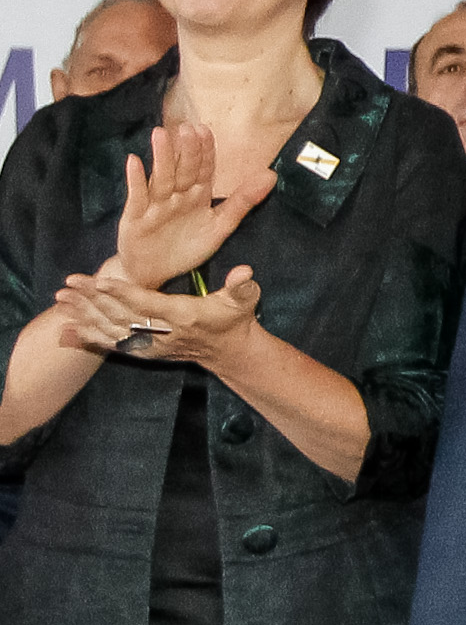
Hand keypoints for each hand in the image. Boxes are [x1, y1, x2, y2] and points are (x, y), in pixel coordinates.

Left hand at [53, 266, 262, 369]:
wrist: (229, 352)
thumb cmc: (234, 319)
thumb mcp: (245, 300)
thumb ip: (242, 286)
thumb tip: (244, 272)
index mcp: (185, 317)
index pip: (149, 304)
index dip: (124, 293)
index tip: (100, 280)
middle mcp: (164, 333)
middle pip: (122, 316)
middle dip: (93, 300)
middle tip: (68, 283)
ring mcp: (152, 346)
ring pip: (112, 330)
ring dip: (85, 315)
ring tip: (61, 299)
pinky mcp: (145, 352)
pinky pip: (113, 344)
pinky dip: (90, 336)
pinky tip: (69, 327)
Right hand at [112, 123, 271, 290]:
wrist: (153, 272)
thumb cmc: (187, 247)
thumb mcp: (221, 226)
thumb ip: (243, 201)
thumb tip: (271, 175)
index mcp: (197, 196)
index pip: (203, 169)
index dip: (205, 151)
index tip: (205, 130)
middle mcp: (176, 196)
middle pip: (182, 170)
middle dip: (185, 150)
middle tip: (187, 127)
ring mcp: (155, 205)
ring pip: (160, 178)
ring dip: (161, 157)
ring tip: (161, 134)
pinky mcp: (136, 217)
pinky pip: (136, 196)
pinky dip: (135, 180)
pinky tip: (133, 161)